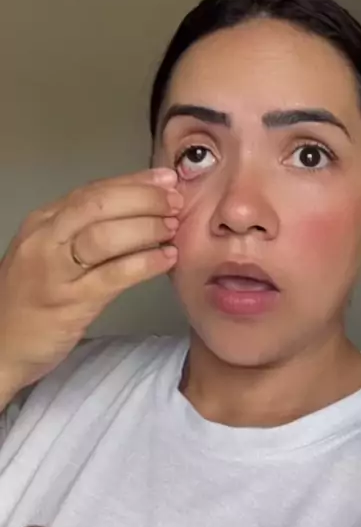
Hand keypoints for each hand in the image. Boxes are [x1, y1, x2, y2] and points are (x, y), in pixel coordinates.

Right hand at [0, 168, 182, 402]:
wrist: (0, 346)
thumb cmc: (32, 298)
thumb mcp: (52, 253)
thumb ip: (87, 229)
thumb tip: (141, 208)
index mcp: (43, 221)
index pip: (92, 190)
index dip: (134, 182)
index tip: (166, 179)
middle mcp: (45, 240)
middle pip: (98, 205)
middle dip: (143, 199)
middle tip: (176, 201)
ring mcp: (55, 271)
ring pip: (105, 236)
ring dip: (146, 228)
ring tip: (173, 228)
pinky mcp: (69, 303)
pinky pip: (113, 276)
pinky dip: (144, 263)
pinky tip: (166, 258)